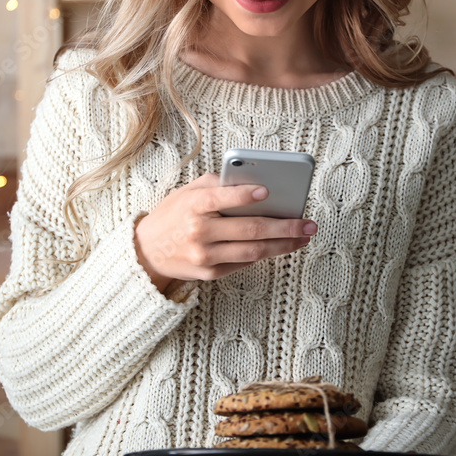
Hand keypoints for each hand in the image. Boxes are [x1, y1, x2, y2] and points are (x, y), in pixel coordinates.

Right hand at [133, 172, 316, 284]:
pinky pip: (244, 262)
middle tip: (308, 223)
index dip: (244, 195)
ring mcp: (205, 256)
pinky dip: (264, 252)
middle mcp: (199, 232)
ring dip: (283, 244)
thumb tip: (253, 183)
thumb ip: (216, 185)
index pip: (221, 199)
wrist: (147, 251)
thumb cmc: (174, 214)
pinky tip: (281, 245)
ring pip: (253, 250)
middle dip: (284, 227)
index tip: (267, 190)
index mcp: (193, 206)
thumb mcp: (187, 192)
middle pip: (249, 230)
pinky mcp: (210, 273)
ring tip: (303, 236)